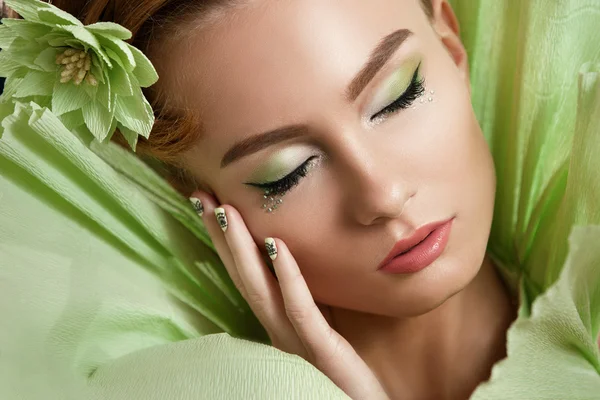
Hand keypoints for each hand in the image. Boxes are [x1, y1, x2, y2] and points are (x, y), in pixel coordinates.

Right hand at [190, 192, 389, 399]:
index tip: (210, 205)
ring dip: (240, 249)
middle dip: (221, 237)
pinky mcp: (319, 350)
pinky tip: (275, 244)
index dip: (225, 242)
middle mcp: (277, 330)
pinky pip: (299, 309)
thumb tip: (294, 259)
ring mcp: (294, 341)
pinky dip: (286, 275)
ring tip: (226, 211)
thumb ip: (307, 299)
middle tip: (201, 198)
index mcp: (278, 322)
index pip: (247, 276)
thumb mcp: (323, 324)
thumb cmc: (346, 370)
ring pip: (260, 290)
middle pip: (243, 277)